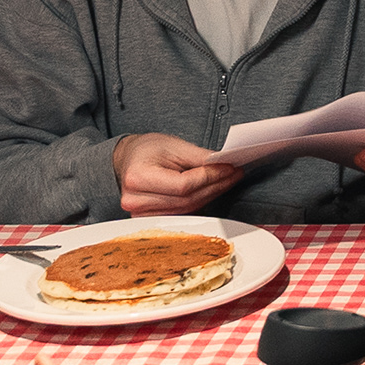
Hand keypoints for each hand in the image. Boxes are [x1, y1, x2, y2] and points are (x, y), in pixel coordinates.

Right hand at [110, 131, 240, 215]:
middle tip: (234, 174)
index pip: (183, 185)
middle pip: (187, 200)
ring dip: (211, 195)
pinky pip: (181, 214)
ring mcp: (140, 214)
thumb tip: (224, 165)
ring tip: (227, 181)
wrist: (129, 159)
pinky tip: (212, 191)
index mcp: (138, 177)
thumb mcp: (174, 145)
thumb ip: (199, 157)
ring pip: (187, 209)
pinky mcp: (149, 219)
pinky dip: (200, 203)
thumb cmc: (148, 149)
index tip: (229, 168)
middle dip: (215, 186)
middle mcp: (135, 200)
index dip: (209, 178)